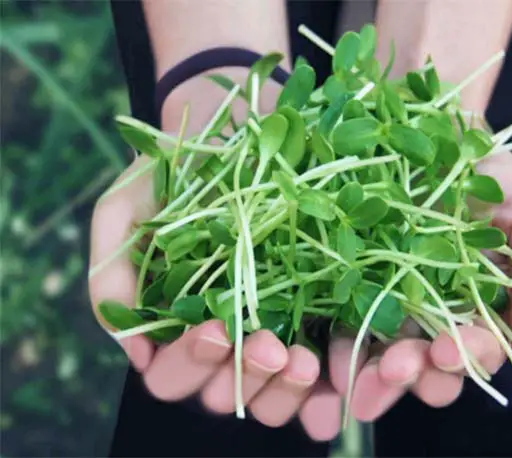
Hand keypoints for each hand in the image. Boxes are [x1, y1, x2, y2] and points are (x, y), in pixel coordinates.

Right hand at [88, 155, 340, 439]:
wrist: (233, 131)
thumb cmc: (172, 171)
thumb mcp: (125, 210)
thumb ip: (110, 274)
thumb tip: (133, 351)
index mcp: (172, 322)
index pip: (172, 374)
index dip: (190, 362)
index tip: (215, 329)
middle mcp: (219, 332)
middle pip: (223, 391)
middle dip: (242, 374)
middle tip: (269, 347)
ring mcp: (265, 323)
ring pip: (270, 387)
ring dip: (284, 383)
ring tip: (302, 357)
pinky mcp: (308, 307)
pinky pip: (315, 357)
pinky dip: (320, 368)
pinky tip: (327, 355)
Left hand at [327, 151, 511, 421]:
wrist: (425, 123)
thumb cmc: (482, 163)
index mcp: (478, 302)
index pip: (478, 348)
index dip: (467, 357)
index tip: (448, 350)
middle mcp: (434, 310)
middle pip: (428, 364)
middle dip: (415, 375)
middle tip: (398, 369)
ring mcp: (388, 299)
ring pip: (383, 357)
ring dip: (374, 377)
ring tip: (359, 385)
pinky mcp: (348, 284)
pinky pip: (341, 326)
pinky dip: (338, 353)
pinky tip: (329, 368)